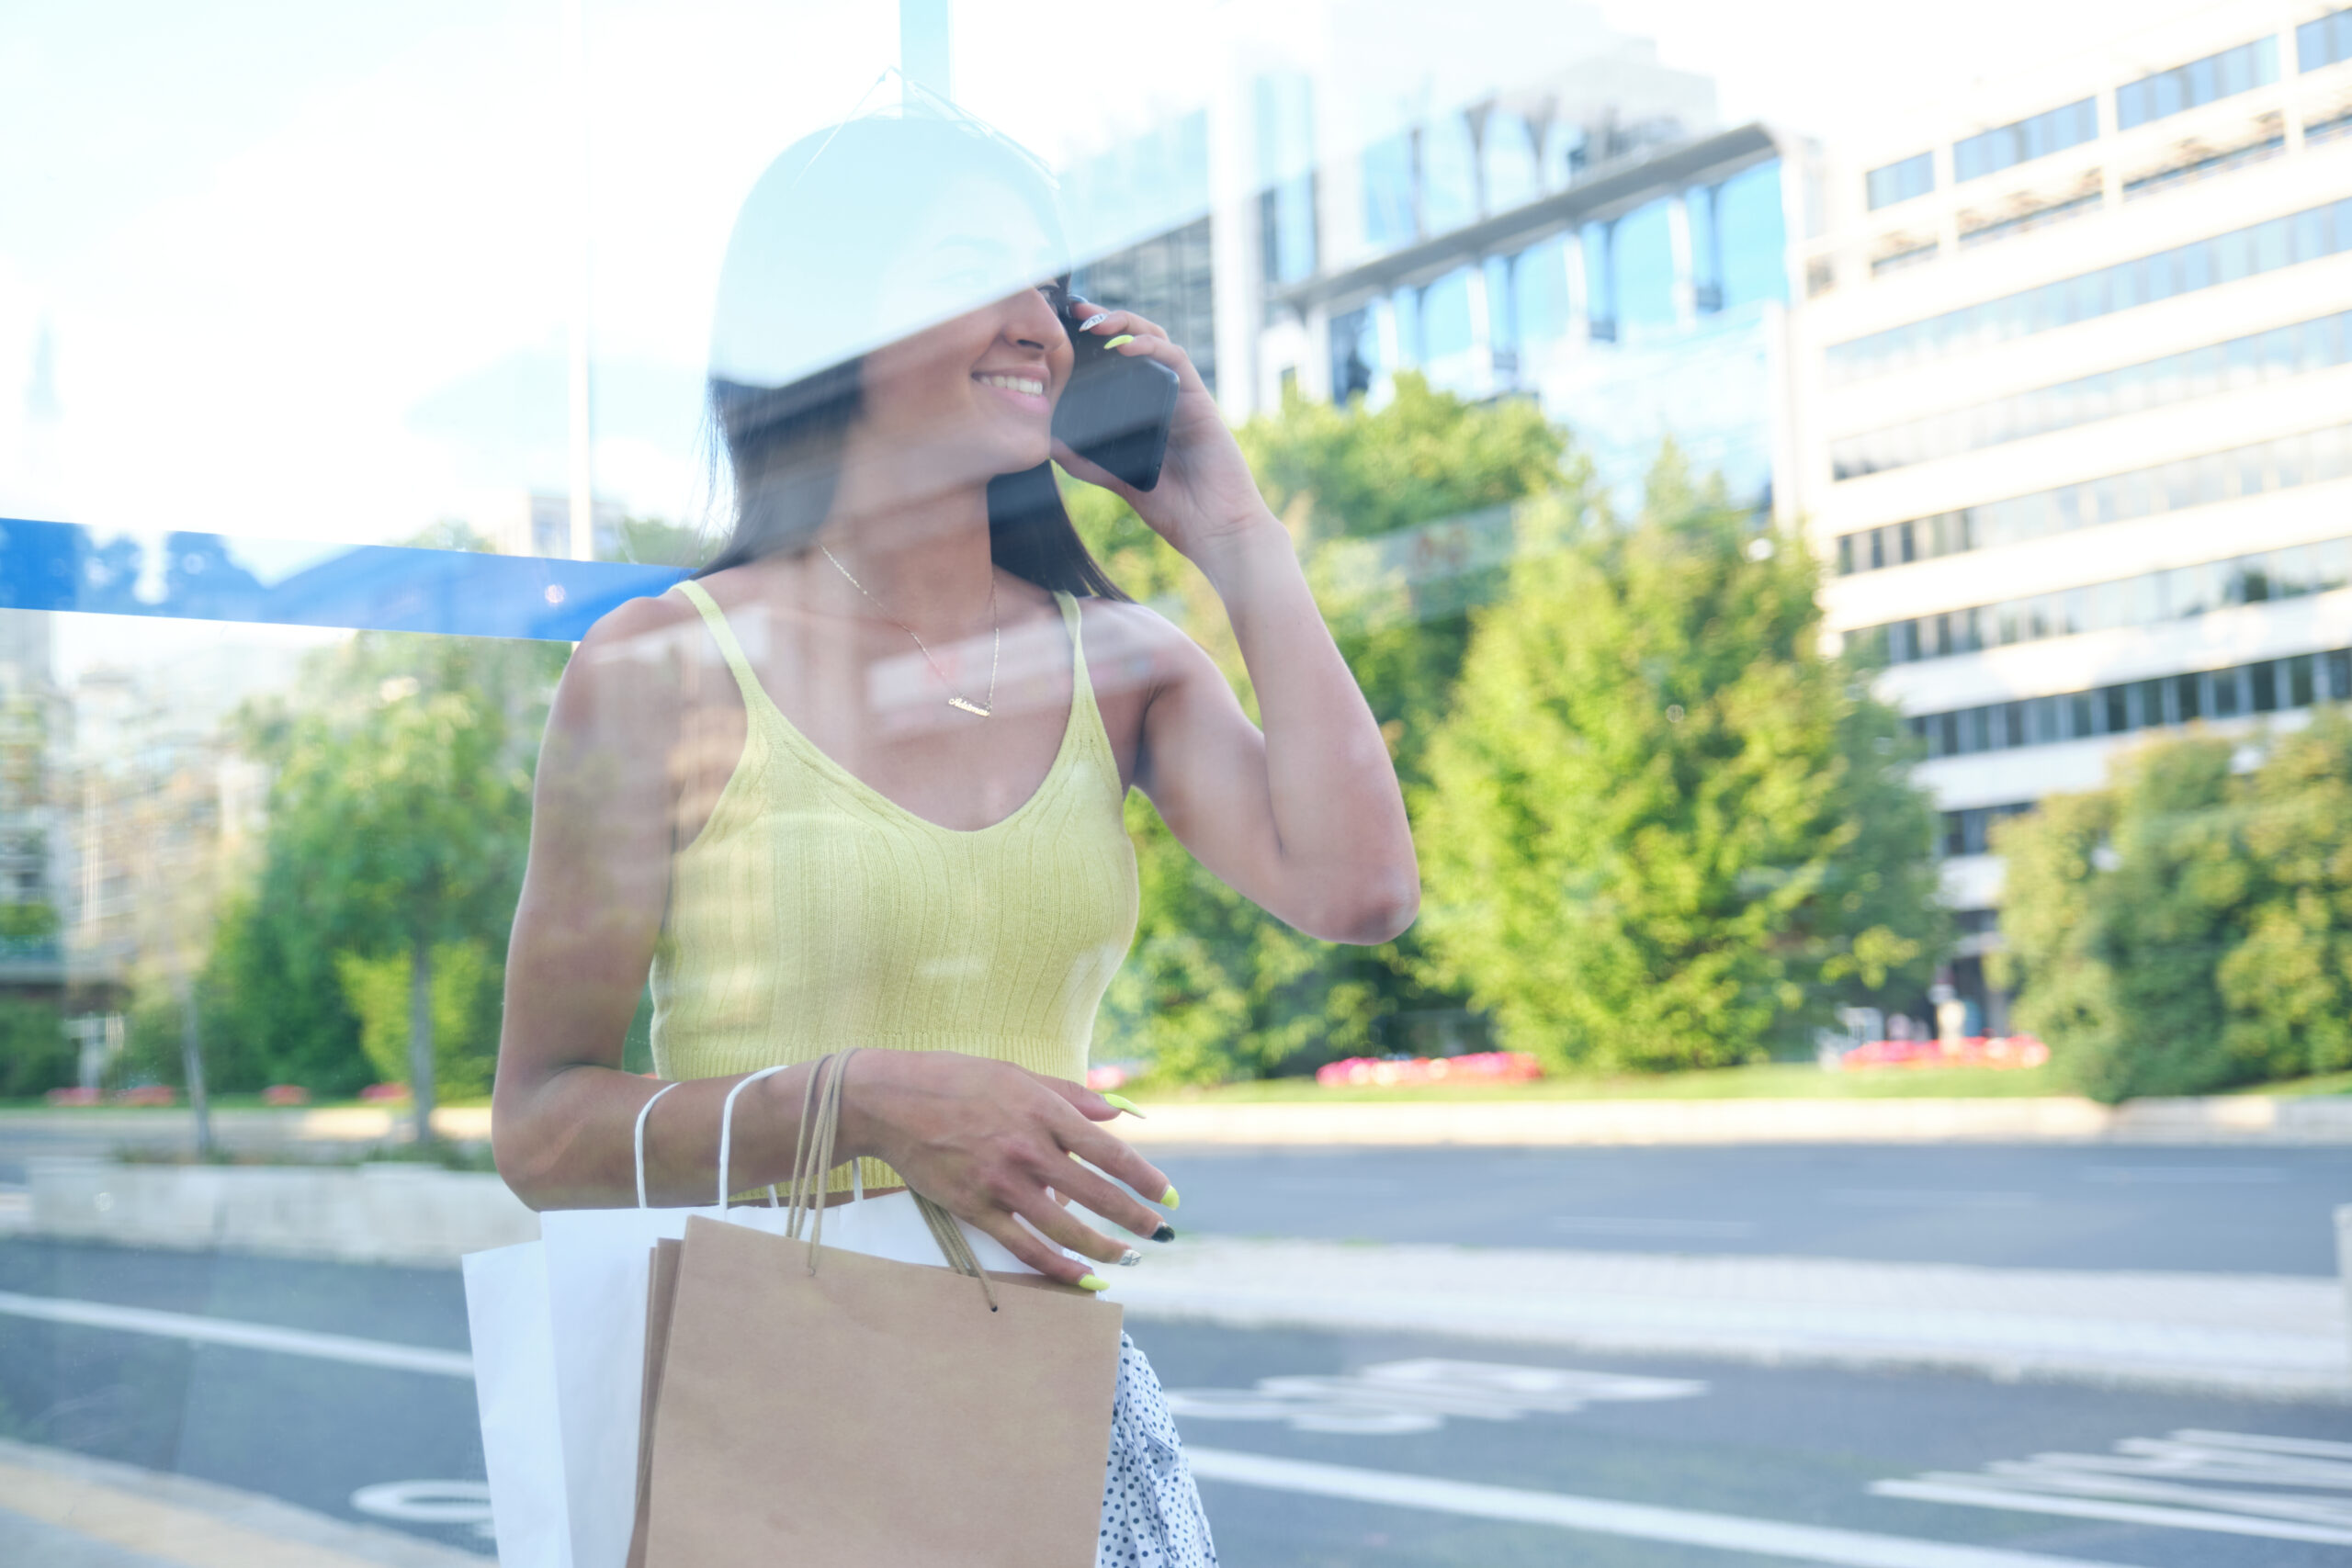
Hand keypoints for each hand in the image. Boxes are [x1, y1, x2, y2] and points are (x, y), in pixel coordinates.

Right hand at [830, 1050, 1174, 1285]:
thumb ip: (1072, 1094)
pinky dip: (1058, 1267)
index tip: (1169, 1195)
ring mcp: (1001, 1183)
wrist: (891, 1101)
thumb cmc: (958, 1080)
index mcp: (1044, 1111)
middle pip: (1097, 1195)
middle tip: (1162, 1234)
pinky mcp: (975, 1209)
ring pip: (1066, 1228)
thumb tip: (1119, 1110)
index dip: (1145, 1178)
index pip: (1109, 1152)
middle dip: (1136, 1219)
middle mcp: (1028, 1149)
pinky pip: (1025, 1247)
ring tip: (1129, 1259)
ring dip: (1104, 1249)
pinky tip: (1084, 1278)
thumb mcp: (1019, 1074)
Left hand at [1052, 298, 1278, 564]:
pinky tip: (1126, 346)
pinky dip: (1152, 348)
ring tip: (1096, 320)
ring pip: (1158, 340)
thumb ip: (1088, 462)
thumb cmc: (1177, 510)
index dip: (1095, 340)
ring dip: (1127, 324)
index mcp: (1148, 411)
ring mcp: (1184, 396)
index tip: (1064, 328)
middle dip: (1107, 319)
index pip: (1121, 361)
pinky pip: (1178, 361)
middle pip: (1138, 341)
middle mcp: (1167, 397)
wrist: (1217, 531)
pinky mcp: (1200, 402)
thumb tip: (1049, 443)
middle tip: (1075, 309)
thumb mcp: (1120, 480)